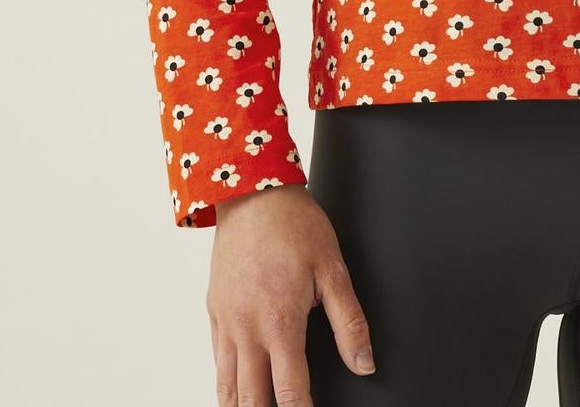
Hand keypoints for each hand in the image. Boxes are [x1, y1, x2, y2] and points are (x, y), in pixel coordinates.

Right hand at [206, 184, 375, 405]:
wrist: (252, 193)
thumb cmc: (294, 225)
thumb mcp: (333, 269)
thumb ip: (350, 322)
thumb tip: (365, 363)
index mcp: (280, 322)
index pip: (291, 392)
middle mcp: (247, 330)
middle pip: (252, 400)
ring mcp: (226, 322)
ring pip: (227, 389)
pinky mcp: (215, 311)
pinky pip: (216, 362)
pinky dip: (226, 385)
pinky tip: (238, 391)